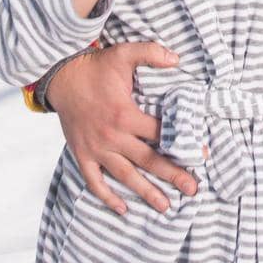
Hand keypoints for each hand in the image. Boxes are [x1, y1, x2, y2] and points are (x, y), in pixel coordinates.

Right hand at [47, 42, 197, 214]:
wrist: (60, 76)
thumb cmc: (95, 66)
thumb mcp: (123, 53)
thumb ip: (150, 53)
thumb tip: (177, 58)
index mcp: (124, 114)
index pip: (160, 133)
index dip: (182, 141)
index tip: (202, 153)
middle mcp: (111, 136)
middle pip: (147, 160)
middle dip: (172, 175)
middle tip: (193, 189)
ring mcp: (96, 148)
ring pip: (125, 176)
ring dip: (145, 192)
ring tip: (165, 206)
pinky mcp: (82, 154)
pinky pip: (94, 182)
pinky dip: (107, 197)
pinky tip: (123, 209)